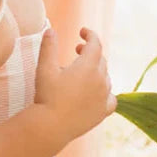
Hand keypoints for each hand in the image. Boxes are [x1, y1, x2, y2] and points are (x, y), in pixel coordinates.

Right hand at [35, 27, 115, 143]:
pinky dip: (105, 92)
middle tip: (77, 50)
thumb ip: (48, 48)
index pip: (95, 43)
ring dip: (96, 71)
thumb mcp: (44, 69)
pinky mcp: (103, 112)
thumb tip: (50, 30)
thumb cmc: (47, 97)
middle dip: (90, 52)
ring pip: (105, 77)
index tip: (82, 31)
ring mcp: (104, 96)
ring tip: (82, 73)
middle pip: (100, 59)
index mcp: (88, 66)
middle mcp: (101, 79)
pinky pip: (111, 98)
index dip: (89, 35)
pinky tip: (98, 93)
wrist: (51, 127)